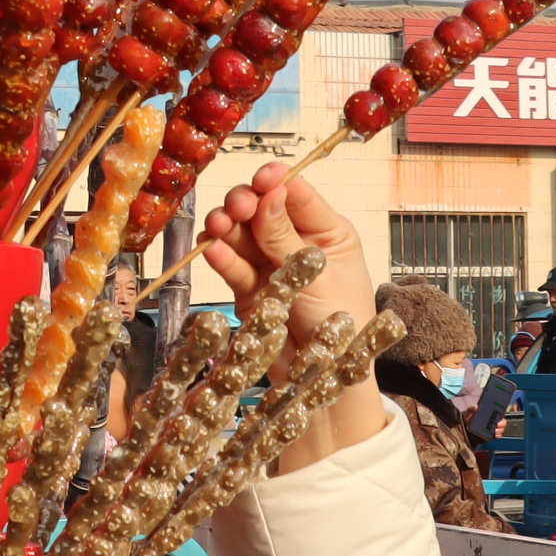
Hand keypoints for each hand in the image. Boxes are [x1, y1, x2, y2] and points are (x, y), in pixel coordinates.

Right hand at [197, 166, 383, 475]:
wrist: (325, 377)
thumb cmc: (341, 325)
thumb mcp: (318, 274)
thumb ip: (286, 237)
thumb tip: (269, 194)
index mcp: (328, 232)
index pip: (297, 194)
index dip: (275, 182)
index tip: (261, 178)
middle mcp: (297, 245)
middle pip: (263, 211)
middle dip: (246, 205)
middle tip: (236, 208)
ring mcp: (272, 267)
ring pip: (242, 236)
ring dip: (228, 228)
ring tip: (218, 227)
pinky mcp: (250, 291)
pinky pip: (233, 266)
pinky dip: (222, 257)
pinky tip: (214, 249)